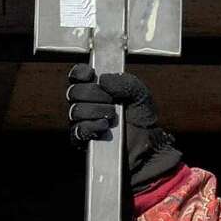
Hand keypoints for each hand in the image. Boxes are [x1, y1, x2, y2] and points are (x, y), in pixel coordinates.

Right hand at [66, 65, 181, 191]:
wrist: (146, 148)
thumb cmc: (142, 121)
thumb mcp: (140, 95)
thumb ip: (125, 82)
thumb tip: (103, 78)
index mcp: (97, 90)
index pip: (77, 77)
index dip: (80, 73)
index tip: (91, 75)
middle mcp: (86, 104)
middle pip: (74, 92)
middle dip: (93, 94)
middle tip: (111, 101)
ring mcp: (82, 123)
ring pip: (75, 111)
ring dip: (94, 111)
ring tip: (112, 117)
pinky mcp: (82, 141)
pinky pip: (77, 131)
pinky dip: (90, 126)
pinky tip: (104, 127)